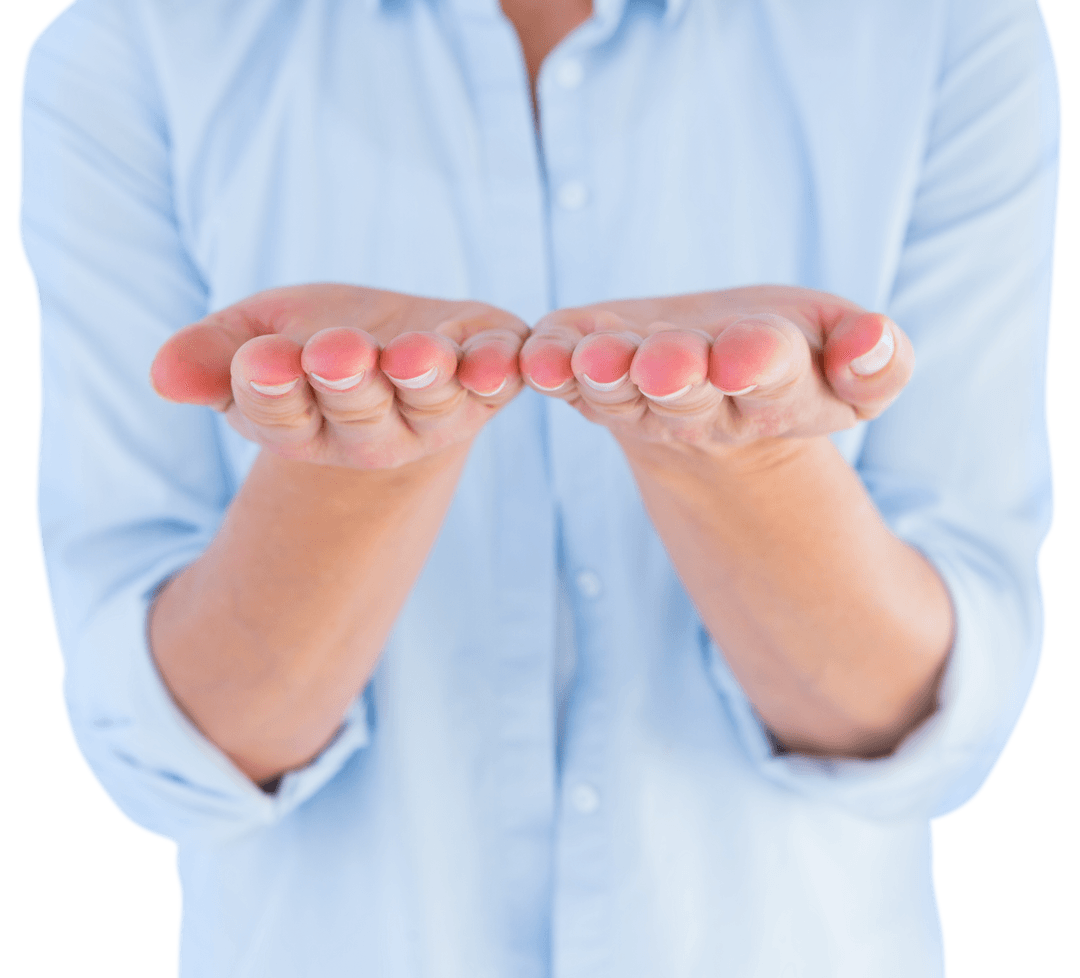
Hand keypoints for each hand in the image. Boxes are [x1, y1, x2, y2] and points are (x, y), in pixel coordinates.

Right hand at [150, 283, 527, 468]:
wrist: (395, 342)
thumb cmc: (310, 341)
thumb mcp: (253, 337)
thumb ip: (212, 358)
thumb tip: (163, 374)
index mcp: (306, 423)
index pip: (282, 412)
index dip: (272, 389)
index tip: (259, 361)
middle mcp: (376, 431)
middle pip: (361, 411)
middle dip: (349, 381)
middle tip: (336, 352)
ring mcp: (437, 411)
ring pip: (433, 400)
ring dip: (427, 378)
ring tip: (416, 353)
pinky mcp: (489, 382)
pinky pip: (497, 381)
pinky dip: (500, 370)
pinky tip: (500, 358)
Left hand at [519, 285, 912, 449]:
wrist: (712, 378)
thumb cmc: (788, 357)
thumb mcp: (845, 355)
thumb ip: (876, 358)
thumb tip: (878, 341)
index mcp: (774, 393)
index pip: (774, 378)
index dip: (761, 364)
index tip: (746, 353)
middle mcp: (700, 404)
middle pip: (687, 393)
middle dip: (676, 375)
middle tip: (664, 363)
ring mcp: (636, 395)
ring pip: (618, 390)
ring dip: (603, 375)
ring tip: (591, 359)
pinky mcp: (587, 375)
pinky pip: (564, 377)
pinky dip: (549, 366)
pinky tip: (536, 354)